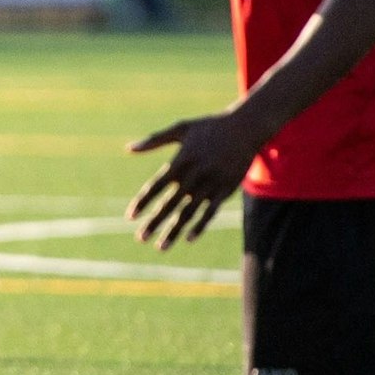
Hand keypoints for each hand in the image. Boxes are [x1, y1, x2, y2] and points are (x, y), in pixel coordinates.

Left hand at [126, 111, 268, 250]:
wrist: (246, 127)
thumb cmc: (209, 127)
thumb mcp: (181, 129)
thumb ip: (154, 140)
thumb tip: (128, 149)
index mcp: (180, 161)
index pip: (156, 186)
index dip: (143, 202)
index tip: (130, 217)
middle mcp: (194, 175)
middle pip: (170, 203)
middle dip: (154, 222)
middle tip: (140, 238)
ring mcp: (211, 183)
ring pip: (189, 212)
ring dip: (174, 231)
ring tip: (161, 247)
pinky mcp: (226, 189)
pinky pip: (211, 212)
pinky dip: (200, 225)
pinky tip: (188, 238)